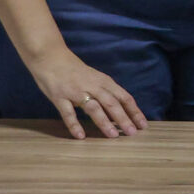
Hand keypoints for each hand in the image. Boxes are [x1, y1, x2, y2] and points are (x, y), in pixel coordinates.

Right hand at [24, 47, 147, 139]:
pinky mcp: (59, 97)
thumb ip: (106, 92)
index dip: (134, 111)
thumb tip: (120, 111)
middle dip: (124, 118)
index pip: (124, 97)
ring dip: (104, 122)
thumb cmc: (75, 71)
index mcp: (104, 82)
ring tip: (113, 135)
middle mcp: (93, 86)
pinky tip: (80, 136)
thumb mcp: (96, 79)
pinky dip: (74, 124)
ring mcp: (76, 92)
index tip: (143, 125)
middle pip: (112, 103)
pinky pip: (68, 112)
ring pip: (93, 108)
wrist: (50, 57)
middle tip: (132, 133)